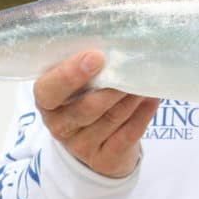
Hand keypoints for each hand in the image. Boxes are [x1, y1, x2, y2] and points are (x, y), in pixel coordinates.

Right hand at [33, 50, 158, 177]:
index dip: (70, 75)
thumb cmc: (86, 98)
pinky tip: (152, 98)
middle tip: (133, 68)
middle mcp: (59, 125)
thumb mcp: (77, 82)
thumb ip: (86, 64)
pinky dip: (143, 114)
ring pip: (112, 119)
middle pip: (87, 107)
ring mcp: (81, 146)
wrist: (97, 144)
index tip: (96, 57)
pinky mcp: (104, 160)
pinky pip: (128, 135)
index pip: (49, 90)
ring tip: (146, 79)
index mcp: (47, 101)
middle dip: (113, 87)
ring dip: (132, 98)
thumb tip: (111, 39)